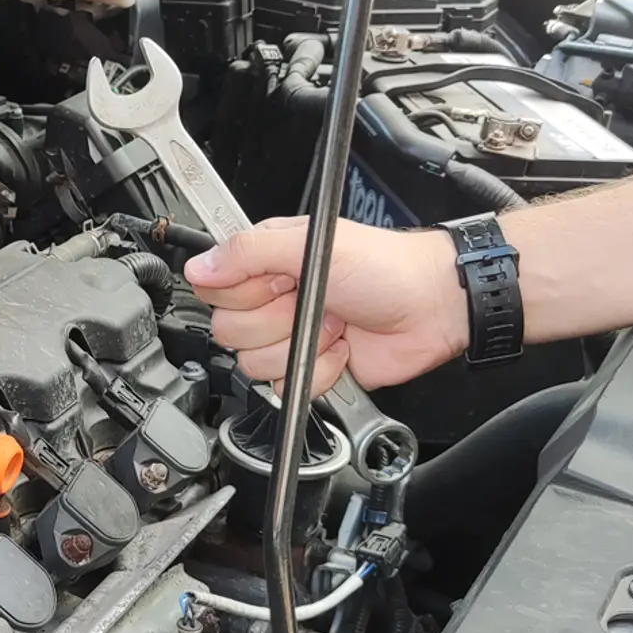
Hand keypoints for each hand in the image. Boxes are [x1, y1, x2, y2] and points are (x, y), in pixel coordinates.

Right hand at [184, 217, 468, 396]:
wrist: (433, 307)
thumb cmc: (385, 266)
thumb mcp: (310, 244)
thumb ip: (248, 251)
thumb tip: (199, 266)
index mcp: (264, 263)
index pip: (214, 289)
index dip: (243, 292)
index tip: (278, 280)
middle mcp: (271, 299)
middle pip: (230, 331)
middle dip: (276, 321)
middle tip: (311, 301)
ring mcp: (289, 336)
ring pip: (256, 363)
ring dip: (302, 346)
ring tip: (333, 323)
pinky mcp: (309, 369)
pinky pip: (287, 388)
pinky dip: (320, 372)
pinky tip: (340, 348)